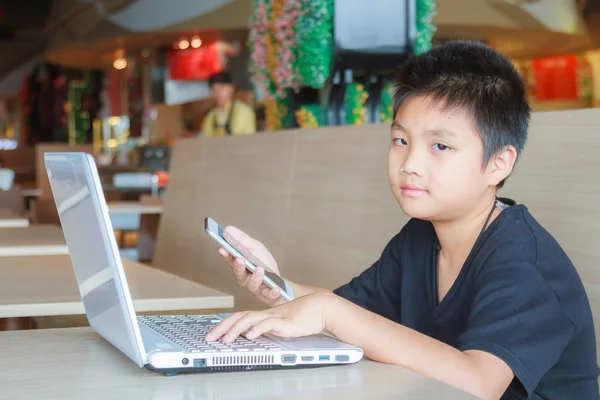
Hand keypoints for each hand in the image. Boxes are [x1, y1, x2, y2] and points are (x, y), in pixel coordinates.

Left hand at [206, 292, 335, 342]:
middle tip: (210, 338)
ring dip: (235, 329)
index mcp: (264, 314)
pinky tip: (250, 336)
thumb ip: (269, 328)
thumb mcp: (282, 324)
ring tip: (226, 340)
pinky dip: (258, 330)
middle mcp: (266, 314)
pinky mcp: (286, 322)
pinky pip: (269, 324)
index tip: (212, 334)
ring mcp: (275, 316)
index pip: (239, 316)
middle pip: (239, 316)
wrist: (322, 307)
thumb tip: (255, 336)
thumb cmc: (304, 316)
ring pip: (250, 319)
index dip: (224, 324)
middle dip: (222, 327)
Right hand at [219, 226, 282, 306]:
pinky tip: (275, 289)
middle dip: (238, 267)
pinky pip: (268, 294)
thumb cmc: (264, 264)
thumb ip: (242, 240)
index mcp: (241, 264)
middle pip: (238, 274)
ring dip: (256, 277)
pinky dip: (271, 292)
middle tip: (240, 260)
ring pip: (252, 284)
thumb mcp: (255, 248)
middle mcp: (245, 277)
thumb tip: (227, 229)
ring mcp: (255, 286)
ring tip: (260, 269)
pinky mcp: (266, 294)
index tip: (223, 249)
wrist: (278, 282)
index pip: (230, 259)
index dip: (226, 255)